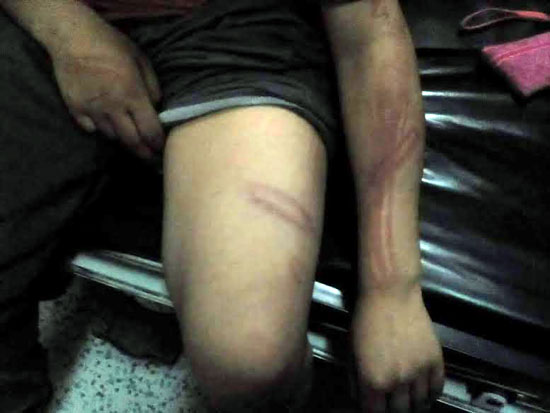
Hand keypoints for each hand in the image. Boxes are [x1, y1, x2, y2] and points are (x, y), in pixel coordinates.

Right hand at [50, 18, 164, 159]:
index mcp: (133, 95)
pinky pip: (90, 128)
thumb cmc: (111, 44)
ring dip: (121, 138)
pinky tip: (104, 124)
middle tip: (148, 156)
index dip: (157, 143)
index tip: (161, 148)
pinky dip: (99, 129)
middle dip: (142, 151)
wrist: (72, 36)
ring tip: (128, 136)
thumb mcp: (141, 60)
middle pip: (131, 141)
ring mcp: (92, 110)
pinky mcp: (75, 108)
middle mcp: (113, 107)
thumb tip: (157, 108)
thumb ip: (152, 87)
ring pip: (111, 136)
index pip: (150, 130)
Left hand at [350, 288, 444, 411]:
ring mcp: (419, 372)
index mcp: (374, 380)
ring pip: (420, 404)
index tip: (375, 406)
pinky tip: (424, 392)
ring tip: (409, 401)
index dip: (374, 411)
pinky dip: (431, 394)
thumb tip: (360, 399)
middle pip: (400, 412)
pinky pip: (437, 388)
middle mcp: (398, 381)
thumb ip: (356, 380)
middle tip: (391, 403)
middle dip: (393, 410)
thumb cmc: (366, 319)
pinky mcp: (435, 360)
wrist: (390, 294)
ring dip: (413, 405)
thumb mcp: (351, 351)